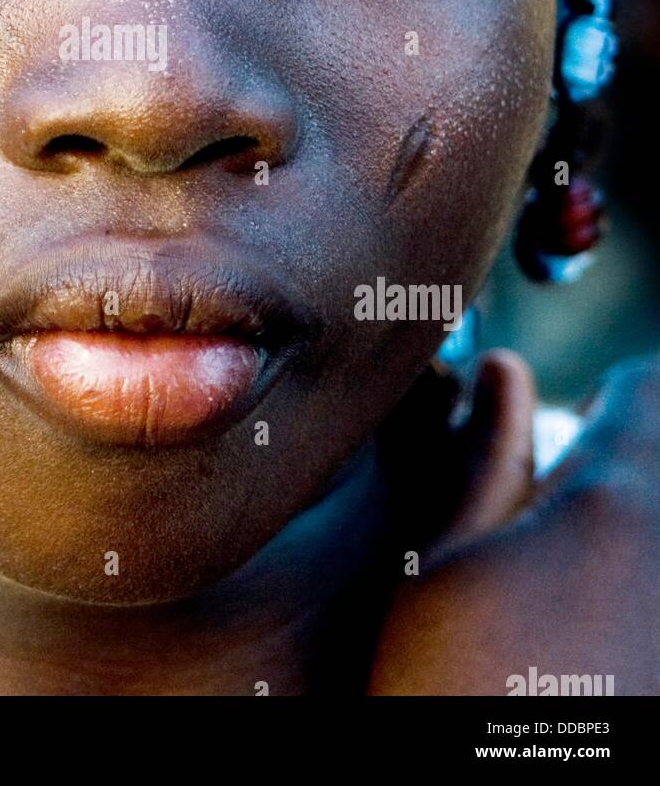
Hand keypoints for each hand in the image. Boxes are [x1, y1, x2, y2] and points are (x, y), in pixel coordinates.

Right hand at [368, 350, 659, 695]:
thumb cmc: (462, 705)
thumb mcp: (437, 573)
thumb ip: (480, 459)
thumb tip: (503, 369)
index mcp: (615, 502)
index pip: (649, 391)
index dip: (608, 407)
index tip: (571, 441)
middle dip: (633, 473)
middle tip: (575, 524)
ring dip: (646, 539)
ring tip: (591, 596)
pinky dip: (648, 599)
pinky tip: (608, 646)